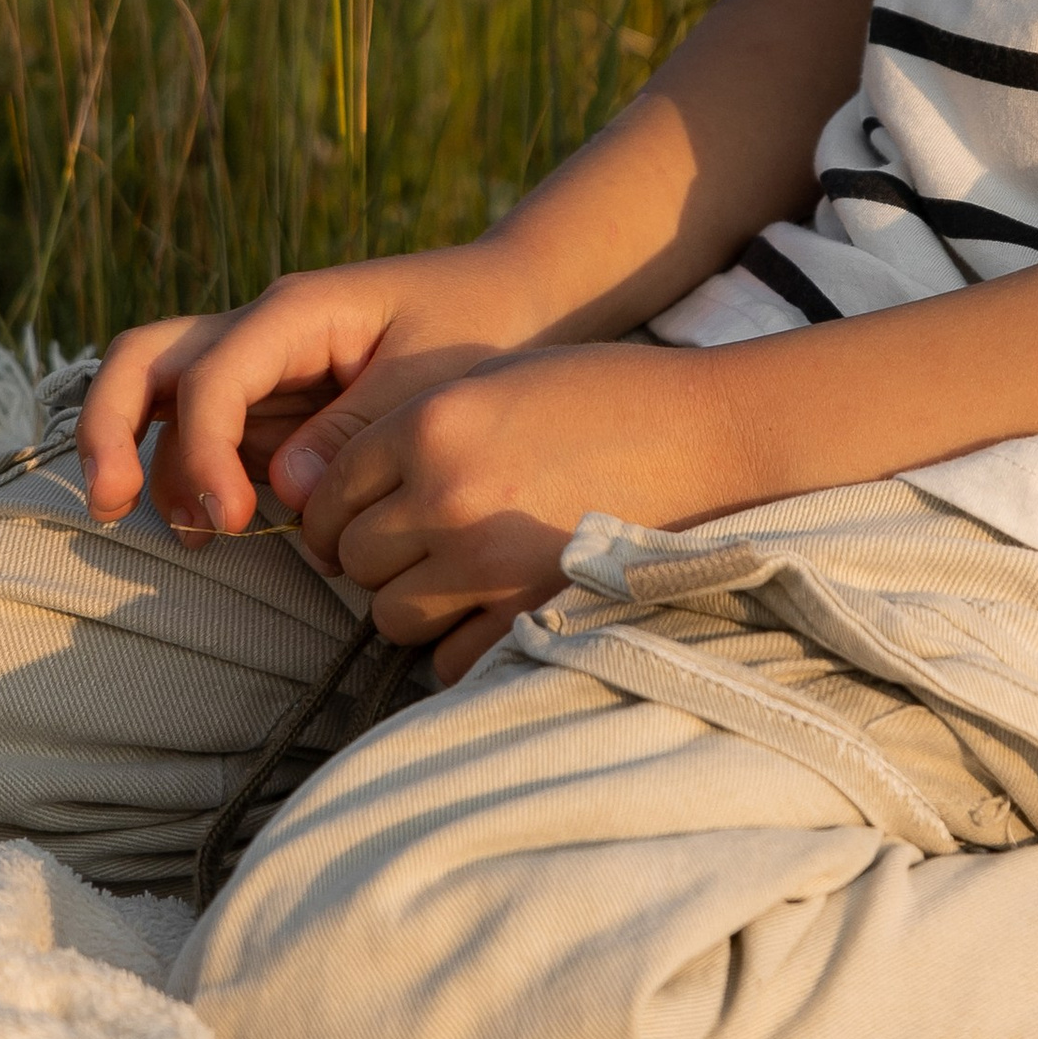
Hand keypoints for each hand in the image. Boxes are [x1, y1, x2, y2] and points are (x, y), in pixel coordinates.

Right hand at [77, 247, 545, 541]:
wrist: (516, 298)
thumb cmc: (477, 326)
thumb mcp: (427, 377)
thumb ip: (354, 429)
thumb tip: (284, 487)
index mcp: (295, 311)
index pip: (211, 377)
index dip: (204, 452)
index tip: (235, 522)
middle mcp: (260, 330)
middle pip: (144, 359)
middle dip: (108, 429)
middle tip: (110, 506)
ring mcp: (260, 364)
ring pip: (163, 399)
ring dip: (152, 463)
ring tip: (192, 536)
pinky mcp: (274, 401)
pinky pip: (208, 432)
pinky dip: (195, 475)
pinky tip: (216, 525)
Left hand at [297, 340, 758, 681]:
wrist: (708, 434)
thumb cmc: (603, 395)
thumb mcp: (498, 379)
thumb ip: (417, 427)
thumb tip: (346, 489)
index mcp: (431, 423)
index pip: (329, 491)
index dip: (336, 510)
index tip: (364, 517)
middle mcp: (446, 493)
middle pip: (353, 559)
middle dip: (377, 557)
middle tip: (420, 546)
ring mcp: (487, 561)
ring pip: (388, 616)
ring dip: (412, 603)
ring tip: (457, 577)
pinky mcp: (530, 612)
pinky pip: (446, 659)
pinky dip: (457, 644)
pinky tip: (491, 608)